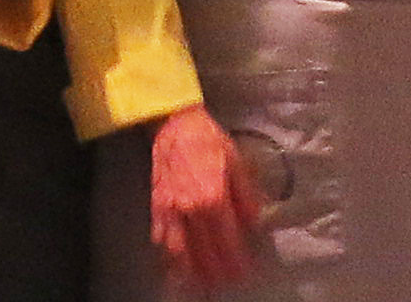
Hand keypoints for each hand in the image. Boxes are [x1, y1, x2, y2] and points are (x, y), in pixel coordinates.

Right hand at [146, 104, 265, 291]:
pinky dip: (167, 257)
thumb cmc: (210, 141)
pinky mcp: (156, 206)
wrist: (175, 124)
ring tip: (200, 285)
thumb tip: (254, 224)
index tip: (245, 273)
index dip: (236, 260)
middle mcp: (190, 209)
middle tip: (226, 283)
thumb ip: (246, 197)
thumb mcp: (237, 163)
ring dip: (190, 271)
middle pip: (203, 251)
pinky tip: (173, 267)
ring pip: (179, 251)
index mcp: (213, 197)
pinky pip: (160, 238)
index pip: (227, 240)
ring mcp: (170, 210)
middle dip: (215, 272)